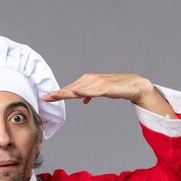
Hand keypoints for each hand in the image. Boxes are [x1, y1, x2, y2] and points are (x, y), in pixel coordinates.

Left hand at [42, 73, 176, 117]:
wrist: (134, 85)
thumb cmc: (116, 88)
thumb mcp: (99, 92)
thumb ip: (90, 95)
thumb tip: (83, 101)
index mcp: (87, 81)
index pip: (70, 88)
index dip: (58, 93)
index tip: (46, 97)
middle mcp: (91, 80)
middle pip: (71, 88)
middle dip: (58, 93)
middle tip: (45, 97)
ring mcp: (98, 83)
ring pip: (79, 89)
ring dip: (67, 93)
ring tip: (55, 96)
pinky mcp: (107, 87)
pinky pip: (93, 91)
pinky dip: (84, 92)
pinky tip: (76, 93)